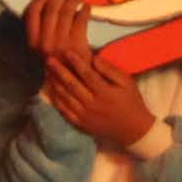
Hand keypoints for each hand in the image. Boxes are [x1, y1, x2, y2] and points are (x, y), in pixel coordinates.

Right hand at [23, 0, 93, 65]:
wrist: (75, 81)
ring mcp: (61, 43)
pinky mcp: (77, 43)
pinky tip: (87, 8)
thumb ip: (43, 31)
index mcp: (34, 42)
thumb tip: (49, 4)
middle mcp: (45, 42)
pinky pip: (81, 19)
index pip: (32, 13)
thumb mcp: (44, 49)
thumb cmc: (60, 63)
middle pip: (51, 9)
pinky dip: (85, 10)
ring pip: (66, 11)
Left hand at [43, 47, 157, 147]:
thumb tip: (93, 58)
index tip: (67, 52)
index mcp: (105, 93)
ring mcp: (85, 116)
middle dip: (59, 71)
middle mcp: (93, 104)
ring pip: (66, 98)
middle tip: (49, 60)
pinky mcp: (81, 124)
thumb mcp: (127, 82)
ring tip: (48, 72)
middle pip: (72, 85)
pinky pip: (65, 111)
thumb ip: (110, 70)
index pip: (87, 74)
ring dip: (55, 84)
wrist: (132, 129)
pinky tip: (53, 91)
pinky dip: (57, 100)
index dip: (76, 62)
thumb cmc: (131, 102)